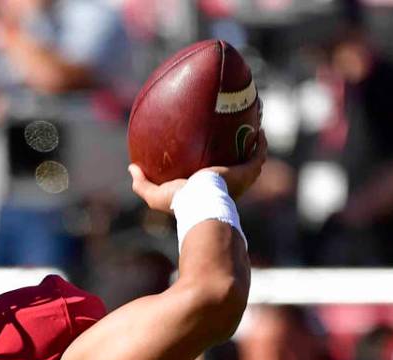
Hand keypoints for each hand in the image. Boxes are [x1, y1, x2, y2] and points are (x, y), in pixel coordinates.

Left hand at [129, 130, 268, 213]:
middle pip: (236, 164)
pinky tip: (259, 128)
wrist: (200, 202)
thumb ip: (142, 184)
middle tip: (234, 132)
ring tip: (252, 125)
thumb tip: (131, 168)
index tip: (208, 147)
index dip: (213, 164)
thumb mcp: (155, 195)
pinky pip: (258, 154)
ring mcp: (240, 178)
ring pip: (251, 157)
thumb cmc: (180, 202)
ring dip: (253, 143)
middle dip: (237, 150)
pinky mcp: (247, 172)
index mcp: (208, 188)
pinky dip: (260, 142)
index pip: (212, 177)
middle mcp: (227, 184)